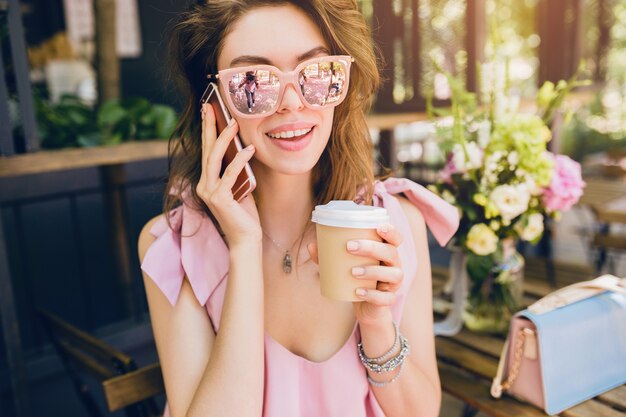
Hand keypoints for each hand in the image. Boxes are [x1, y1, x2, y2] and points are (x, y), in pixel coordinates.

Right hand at [195, 104, 260, 244]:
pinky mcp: (220, 199)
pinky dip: (240, 161)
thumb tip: (242, 147)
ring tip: (233, 124)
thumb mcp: (240, 186)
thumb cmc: (244, 214)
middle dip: (209, 127)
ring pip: (215, 159)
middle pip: (207, 150)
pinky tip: (249, 149)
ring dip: (224, 140)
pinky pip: (230, 174)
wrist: (245, 239)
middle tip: (211, 107)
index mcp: (207, 182)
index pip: (207, 151)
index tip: (209, 110)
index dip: (207, 130)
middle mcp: (203, 185)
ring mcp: (209, 192)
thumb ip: (236, 170)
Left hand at [307, 223, 403, 325]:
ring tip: (353, 271)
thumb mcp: (343, 266)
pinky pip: (386, 298)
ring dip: (373, 271)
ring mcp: (394, 284)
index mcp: (386, 253)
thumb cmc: (357, 280)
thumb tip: (311, 245)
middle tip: (350, 247)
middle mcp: (394, 266)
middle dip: (372, 248)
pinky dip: (372, 295)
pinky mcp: (389, 300)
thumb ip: (329, 255)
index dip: (391, 231)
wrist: (366, 308)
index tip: (378, 227)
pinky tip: (358, 292)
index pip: (396, 238)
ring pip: (394, 274)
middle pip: (391, 253)